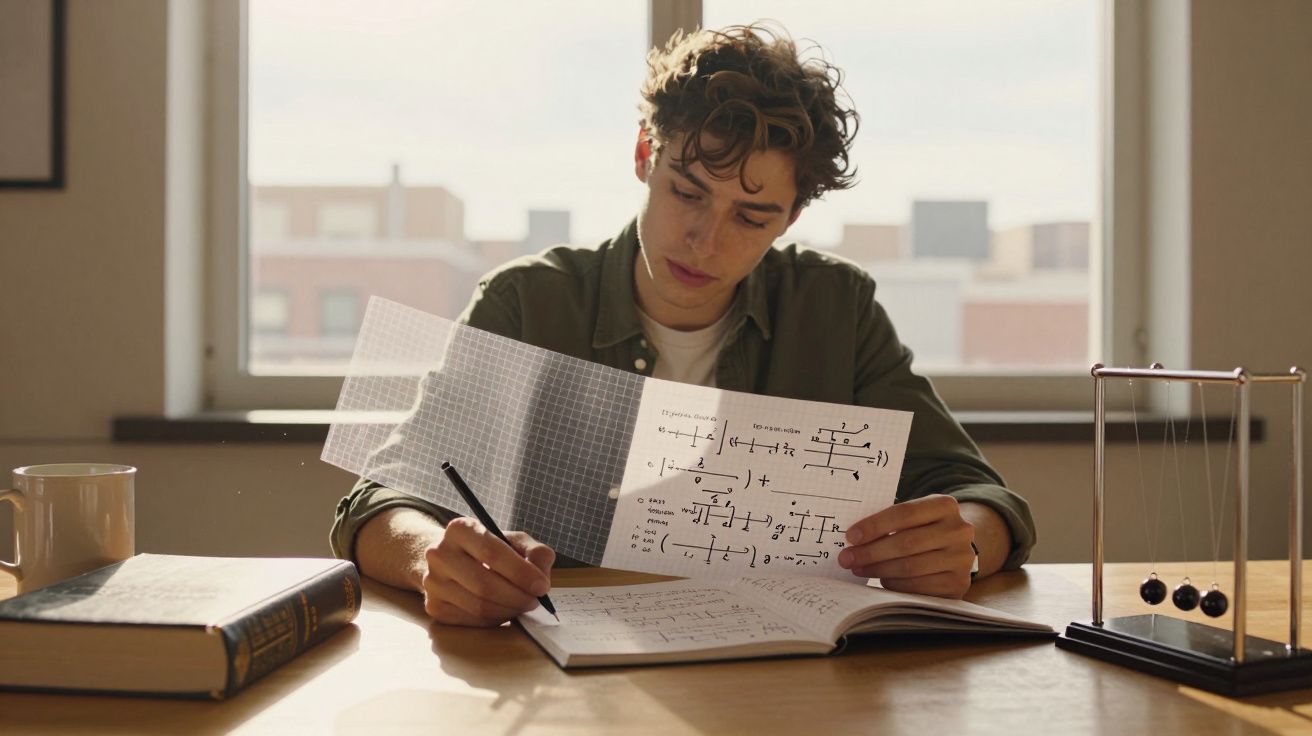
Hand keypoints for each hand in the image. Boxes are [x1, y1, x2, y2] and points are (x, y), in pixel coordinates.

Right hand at [420, 516, 555, 625]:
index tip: (542, 586)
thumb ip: (535, 553)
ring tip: (521, 605)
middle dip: (517, 596)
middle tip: (534, 601)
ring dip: (508, 610)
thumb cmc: (488, 550)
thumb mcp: (514, 541)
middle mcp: (439, 553)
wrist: (453, 560)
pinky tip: (503, 610)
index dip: (521, 573)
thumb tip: (541, 576)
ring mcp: (433, 582)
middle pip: (484, 584)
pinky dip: (494, 619)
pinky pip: (471, 620)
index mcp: (460, 529)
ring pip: (478, 606)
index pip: (492, 553)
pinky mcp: (434, 606)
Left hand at [837, 494, 974, 598]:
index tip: (851, 536)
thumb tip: (853, 538)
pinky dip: (895, 584)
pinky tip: (881, 580)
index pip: (905, 513)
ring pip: (910, 567)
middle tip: (847, 558)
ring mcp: (961, 559)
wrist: (956, 549)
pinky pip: (918, 587)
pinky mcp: (958, 584)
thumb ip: (891, 521)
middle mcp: (959, 530)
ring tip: (858, 568)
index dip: (875, 525)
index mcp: (945, 505)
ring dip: (878, 569)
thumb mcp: (915, 517)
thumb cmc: (923, 529)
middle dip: (871, 552)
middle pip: (906, 543)